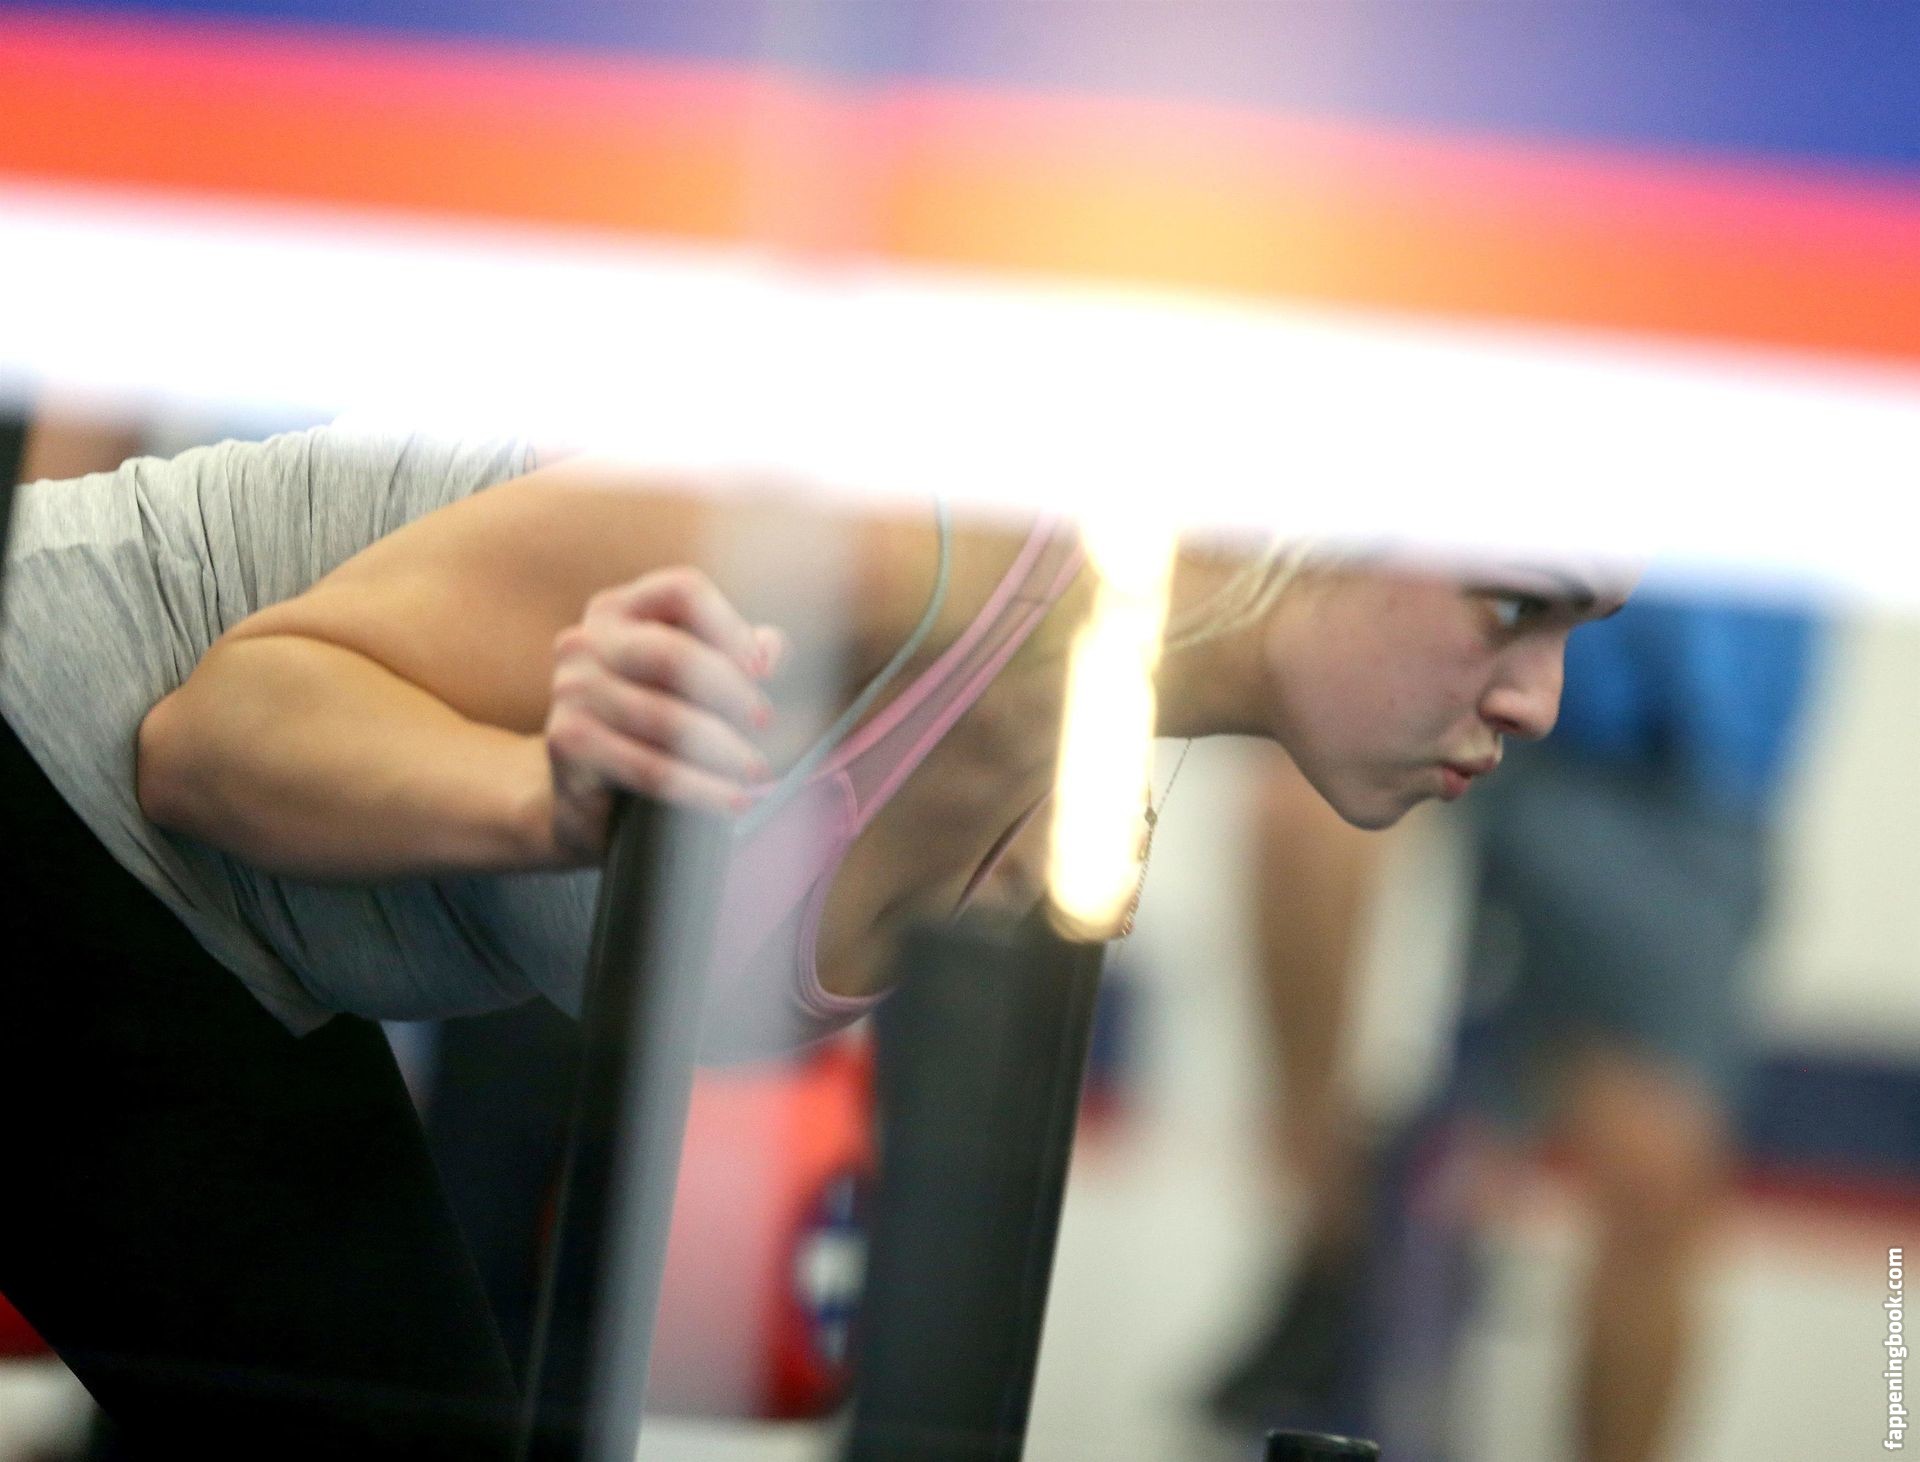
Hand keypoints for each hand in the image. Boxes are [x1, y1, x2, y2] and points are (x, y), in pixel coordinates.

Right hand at [543, 567, 783, 862]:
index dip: (730, 626)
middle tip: (766, 722)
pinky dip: (699, 788)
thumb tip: (771, 650)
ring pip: (664, 719)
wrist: (586, 795)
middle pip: (673, 653)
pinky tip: (732, 800)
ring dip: (723, 748)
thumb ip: (739, 655)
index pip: (683, 592)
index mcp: (619, 609)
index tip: (764, 670)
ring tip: (756, 770)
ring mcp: (571, 690)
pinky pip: (648, 767)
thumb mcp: (695, 683)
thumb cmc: (653, 726)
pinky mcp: (567, 743)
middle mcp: (586, 640)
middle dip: (730, 691)